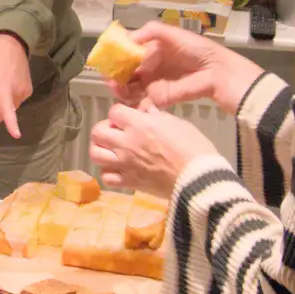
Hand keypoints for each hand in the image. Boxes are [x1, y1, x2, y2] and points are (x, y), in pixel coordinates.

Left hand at [0, 33, 32, 138]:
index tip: (17, 135)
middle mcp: (17, 92)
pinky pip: (16, 102)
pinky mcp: (29, 91)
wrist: (12, 45)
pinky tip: (8, 83)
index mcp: (3, 88)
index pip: (8, 110)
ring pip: (10, 108)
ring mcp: (26, 92)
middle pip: (3, 113)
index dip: (11, 123)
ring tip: (0, 85)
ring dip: (3, 102)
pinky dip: (10, 98)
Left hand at [89, 101, 217, 196]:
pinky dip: (108, 172)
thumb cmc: (194, 149)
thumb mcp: (178, 123)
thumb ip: (157, 116)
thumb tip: (146, 112)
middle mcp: (127, 143)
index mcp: (140, 124)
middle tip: (116, 132)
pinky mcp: (129, 182)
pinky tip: (117, 168)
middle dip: (104, 128)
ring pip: (95, 154)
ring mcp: (125, 164)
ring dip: (100, 149)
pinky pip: (106, 176)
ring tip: (112, 149)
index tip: (128, 117)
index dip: (120, 113)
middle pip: (97, 131)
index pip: (114, 111)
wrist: (199, 180)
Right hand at [113, 22, 261, 114]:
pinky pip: (142, 101)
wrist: (218, 73)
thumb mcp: (173, 34)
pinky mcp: (160, 98)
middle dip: (115, 75)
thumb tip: (127, 38)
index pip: (129, 53)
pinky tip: (127, 99)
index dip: (117, 56)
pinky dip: (133, 102)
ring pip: (130, 88)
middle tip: (109, 78)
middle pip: (126, 72)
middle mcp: (151, 67)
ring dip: (120, 89)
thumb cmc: (197, 50)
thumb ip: (150, 31)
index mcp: (153, 50)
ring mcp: (154, 83)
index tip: (108, 60)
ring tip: (116, 88)